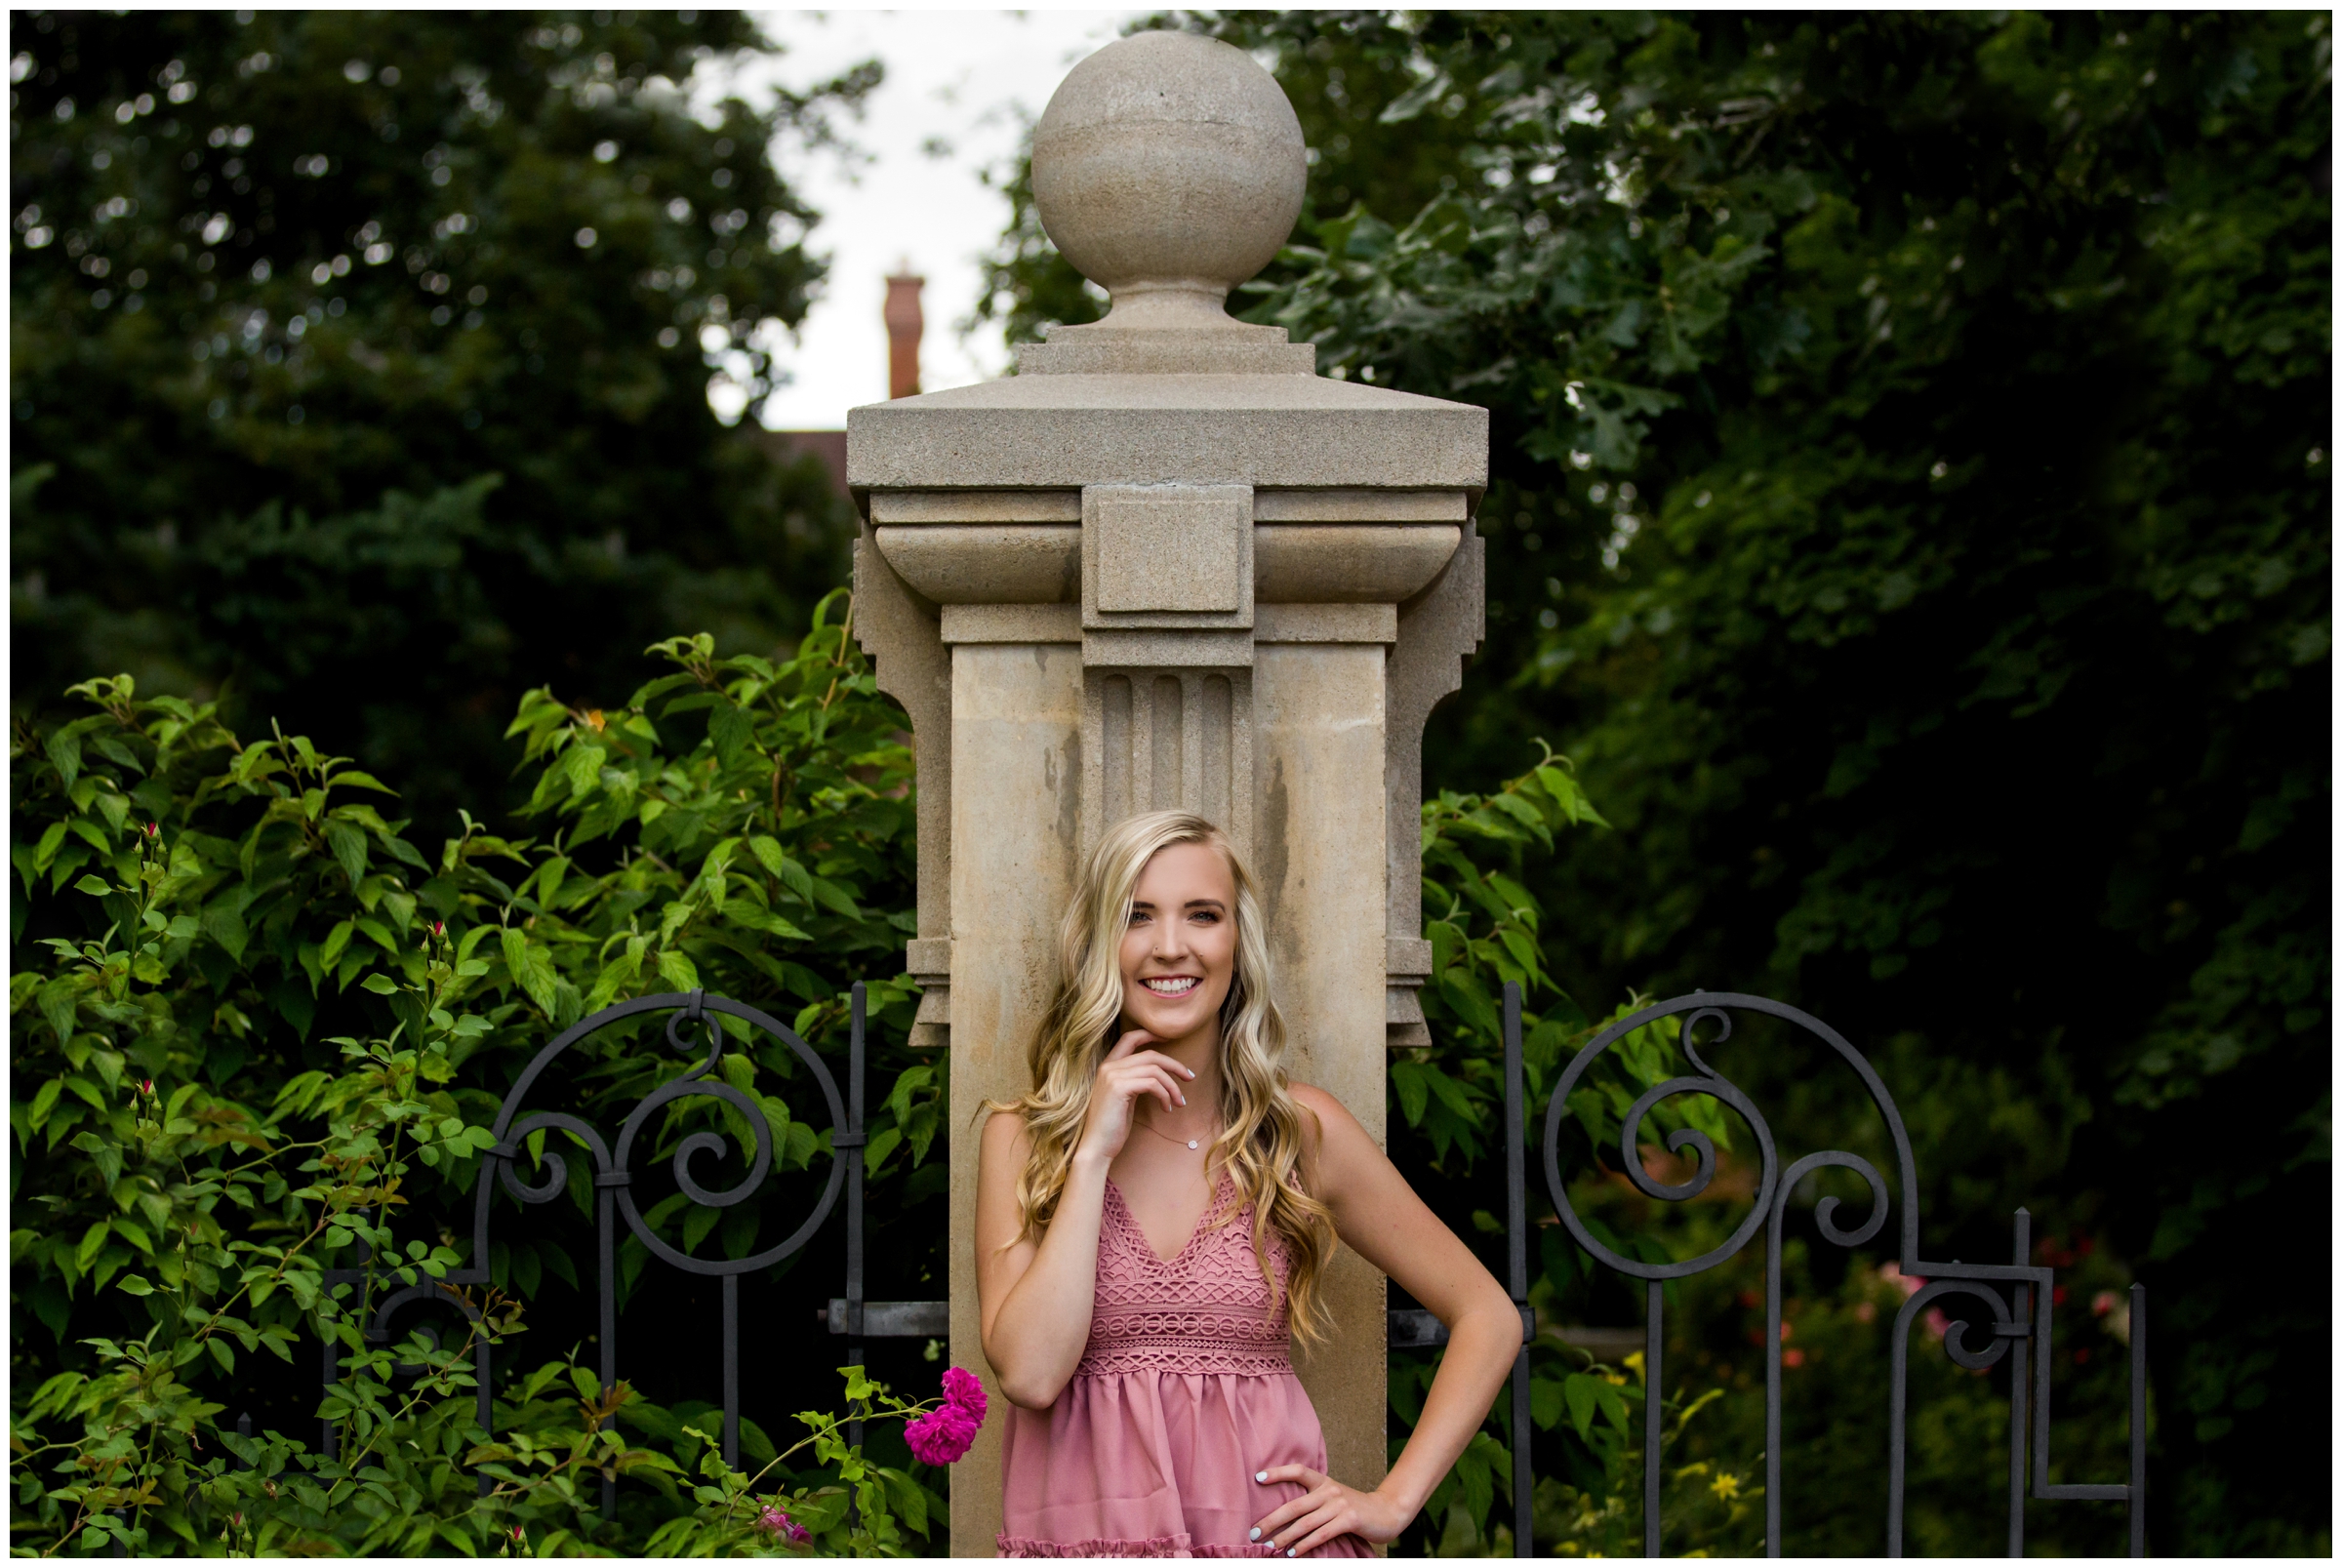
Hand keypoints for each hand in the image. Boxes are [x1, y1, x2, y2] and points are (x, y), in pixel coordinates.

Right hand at [1075, 1029, 1197, 1163]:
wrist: (1097, 1147)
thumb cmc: (1112, 1126)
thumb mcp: (1125, 1098)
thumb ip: (1135, 1081)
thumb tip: (1160, 1076)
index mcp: (1108, 1066)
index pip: (1130, 1038)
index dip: (1151, 1034)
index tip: (1170, 1039)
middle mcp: (1108, 1066)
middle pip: (1150, 1054)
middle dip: (1174, 1065)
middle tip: (1190, 1077)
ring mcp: (1112, 1076)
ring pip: (1155, 1070)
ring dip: (1173, 1086)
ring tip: (1180, 1102)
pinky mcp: (1119, 1088)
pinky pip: (1153, 1084)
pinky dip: (1166, 1095)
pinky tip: (1167, 1108)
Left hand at [1249, 1466, 1413, 1555]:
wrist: (1386, 1512)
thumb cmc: (1354, 1508)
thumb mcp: (1334, 1497)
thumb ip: (1314, 1500)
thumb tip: (1284, 1516)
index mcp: (1324, 1481)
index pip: (1298, 1471)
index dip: (1278, 1473)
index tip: (1257, 1478)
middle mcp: (1330, 1490)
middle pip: (1295, 1505)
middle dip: (1272, 1520)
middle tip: (1255, 1532)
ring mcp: (1339, 1504)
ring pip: (1306, 1523)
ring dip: (1285, 1537)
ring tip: (1270, 1547)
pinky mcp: (1349, 1519)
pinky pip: (1322, 1534)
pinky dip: (1305, 1545)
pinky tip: (1294, 1553)